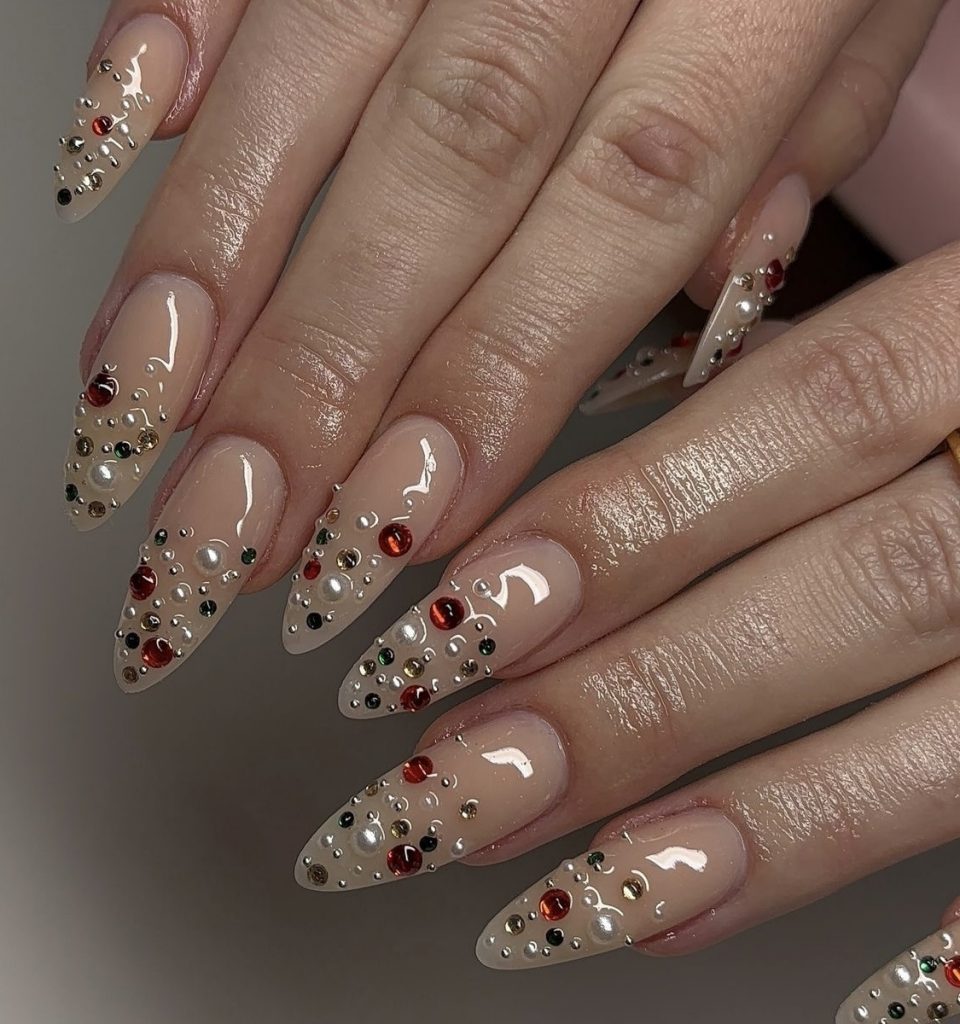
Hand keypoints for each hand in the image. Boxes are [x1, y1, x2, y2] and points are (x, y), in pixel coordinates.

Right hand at [56, 0, 941, 687]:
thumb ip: (808, 135)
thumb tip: (721, 301)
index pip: (618, 217)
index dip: (495, 384)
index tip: (401, 527)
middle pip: (444, 171)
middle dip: (322, 370)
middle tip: (234, 523)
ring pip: (320, 68)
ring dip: (213, 253)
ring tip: (141, 409)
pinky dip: (165, 28)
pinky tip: (108, 158)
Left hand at [291, 242, 959, 1022]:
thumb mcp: (935, 326)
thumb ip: (798, 379)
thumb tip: (595, 459)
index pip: (804, 406)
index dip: (615, 521)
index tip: (437, 621)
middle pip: (856, 580)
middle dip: (635, 694)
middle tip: (449, 788)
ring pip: (953, 724)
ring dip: (738, 823)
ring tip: (556, 896)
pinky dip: (933, 927)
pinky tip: (757, 956)